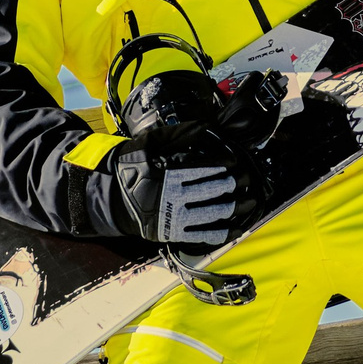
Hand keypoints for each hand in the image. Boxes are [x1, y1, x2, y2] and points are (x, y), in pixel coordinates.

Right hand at [109, 136, 255, 251]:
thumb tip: (204, 127)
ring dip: (235, 208)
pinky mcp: (174, 234)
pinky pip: (204, 236)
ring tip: (250, 201)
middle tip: (246, 179)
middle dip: (234, 184)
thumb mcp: (148, 145)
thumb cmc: (132, 170)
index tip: (234, 163)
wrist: (113, 200)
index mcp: (166, 177)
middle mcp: (172, 199)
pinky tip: (238, 228)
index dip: (222, 166)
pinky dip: (223, 233)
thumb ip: (176, 135)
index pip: (202, 170)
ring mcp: (174, 219)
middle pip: (212, 192)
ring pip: (212, 214)